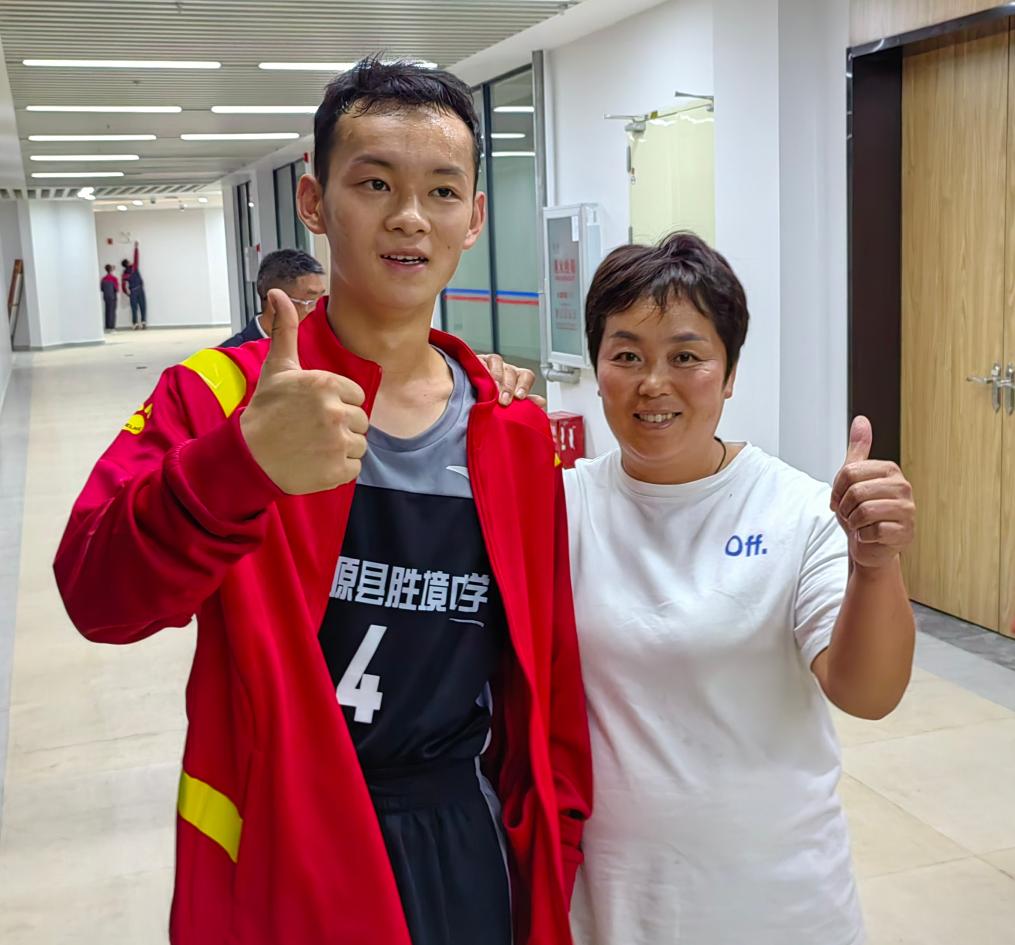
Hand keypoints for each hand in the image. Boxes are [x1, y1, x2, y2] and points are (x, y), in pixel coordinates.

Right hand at [240, 289, 368, 493]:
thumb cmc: (266, 411)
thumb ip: (286, 330)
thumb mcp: (277, 367)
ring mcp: (337, 443)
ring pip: (359, 445)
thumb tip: (278, 292)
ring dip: (341, 448)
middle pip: (361, 421)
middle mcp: (335, 412)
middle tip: (313, 430)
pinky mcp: (338, 470)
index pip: (356, 397)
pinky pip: (354, 468)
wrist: (249, 456)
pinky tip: (316, 462)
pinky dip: (339, 469)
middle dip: (341, 426)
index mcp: (326, 384)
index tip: (314, 410)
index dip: (338, 404)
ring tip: (314, 446)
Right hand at [477, 353, 546, 408]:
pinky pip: (481, 361)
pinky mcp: (476, 362)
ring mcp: (490, 365)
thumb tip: (541, 403)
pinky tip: (481, 378)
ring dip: (496, 377)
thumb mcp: (510, 407)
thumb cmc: (493, 405)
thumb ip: (525, 406)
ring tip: (492, 391)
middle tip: (504, 401)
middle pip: (511, 371)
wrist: (470, 402)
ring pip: (497, 363)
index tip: (520, 397)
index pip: (526, 376)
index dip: (524, 385)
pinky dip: (482, 368)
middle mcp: (505, 370)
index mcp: (517, 379)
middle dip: (508, 387)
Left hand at [830, 416, 915, 570]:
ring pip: (863, 511)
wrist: (869, 545)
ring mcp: (907, 510)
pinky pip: (872, 531)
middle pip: (855, 492)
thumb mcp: (854, 478)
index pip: (848, 472)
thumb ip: (858, 449)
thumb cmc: (860, 513)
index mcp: (889, 470)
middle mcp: (903, 487)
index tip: (841, 499)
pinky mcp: (905, 532)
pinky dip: (863, 536)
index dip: (837, 490)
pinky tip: (870, 535)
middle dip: (845, 508)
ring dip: (853, 522)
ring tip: (860, 524)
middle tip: (851, 514)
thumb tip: (861, 420)